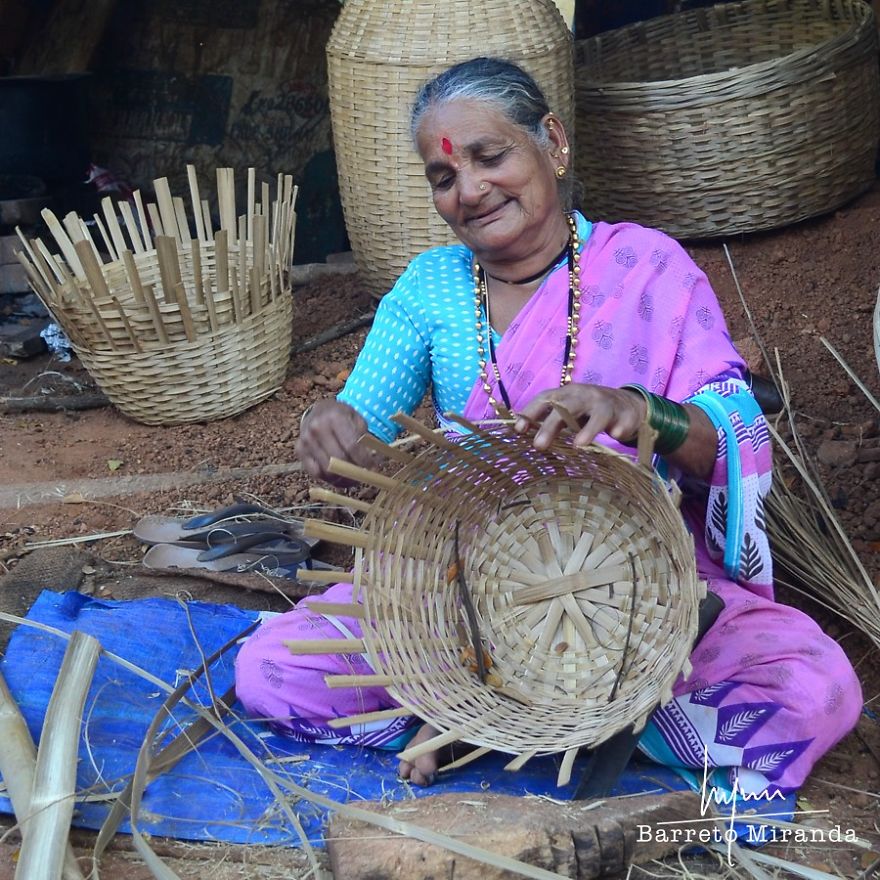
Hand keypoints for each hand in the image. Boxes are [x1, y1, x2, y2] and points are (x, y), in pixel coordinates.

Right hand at [295, 398, 374, 484]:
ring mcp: (306, 441)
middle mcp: (316, 429)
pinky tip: (340, 478)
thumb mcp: (357, 418)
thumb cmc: (342, 416)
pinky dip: (330, 479)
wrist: (319, 411)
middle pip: (338, 459)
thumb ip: (365, 437)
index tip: (373, 468)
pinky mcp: (299, 451)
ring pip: (327, 470)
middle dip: (354, 471)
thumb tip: (374, 459)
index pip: (351, 446)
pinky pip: (316, 473)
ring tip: (354, 478)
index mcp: (334, 418)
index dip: (364, 460)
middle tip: (365, 475)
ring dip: (343, 478)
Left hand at [513, 384, 645, 450]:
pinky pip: (623, 420)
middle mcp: (585, 396)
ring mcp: (606, 404)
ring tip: (579, 445)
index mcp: (567, 395)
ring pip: (598, 413)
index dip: (531, 412)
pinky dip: (620, 427)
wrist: (628, 404)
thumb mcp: (568, 412)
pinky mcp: (625, 414)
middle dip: (551, 425)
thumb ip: (549, 421)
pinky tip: (616, 435)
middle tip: (539, 446)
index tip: (518, 429)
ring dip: (588, 428)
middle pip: (567, 407)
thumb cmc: (589, 411)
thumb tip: (520, 431)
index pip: (546, 398)